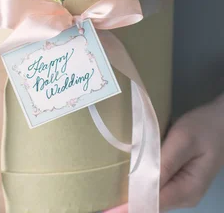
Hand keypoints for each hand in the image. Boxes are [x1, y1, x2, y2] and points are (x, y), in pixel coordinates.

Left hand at [105, 95, 223, 211]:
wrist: (220, 120)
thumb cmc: (203, 128)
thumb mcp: (182, 141)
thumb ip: (164, 164)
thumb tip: (140, 186)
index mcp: (187, 191)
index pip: (153, 203)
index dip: (131, 198)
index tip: (111, 193)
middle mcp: (184, 196)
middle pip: (151, 199)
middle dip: (132, 188)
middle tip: (112, 172)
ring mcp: (182, 189)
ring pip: (153, 191)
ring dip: (138, 179)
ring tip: (119, 165)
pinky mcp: (178, 178)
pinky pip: (157, 181)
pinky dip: (145, 173)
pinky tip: (135, 161)